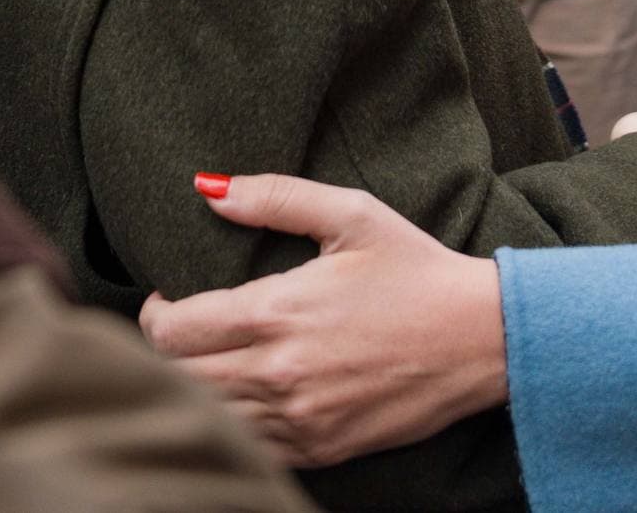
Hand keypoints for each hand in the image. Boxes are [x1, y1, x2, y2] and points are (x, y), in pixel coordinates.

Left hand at [139, 175, 506, 467]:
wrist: (482, 339)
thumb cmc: (418, 269)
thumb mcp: (354, 215)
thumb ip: (277, 196)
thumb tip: (209, 187)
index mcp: (278, 311)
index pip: (171, 330)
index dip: (154, 315)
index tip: (166, 300)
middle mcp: (279, 372)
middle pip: (176, 379)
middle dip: (161, 355)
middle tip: (177, 333)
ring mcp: (298, 417)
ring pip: (205, 417)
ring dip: (191, 391)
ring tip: (203, 364)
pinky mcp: (319, 448)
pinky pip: (247, 447)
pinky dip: (230, 426)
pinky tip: (242, 398)